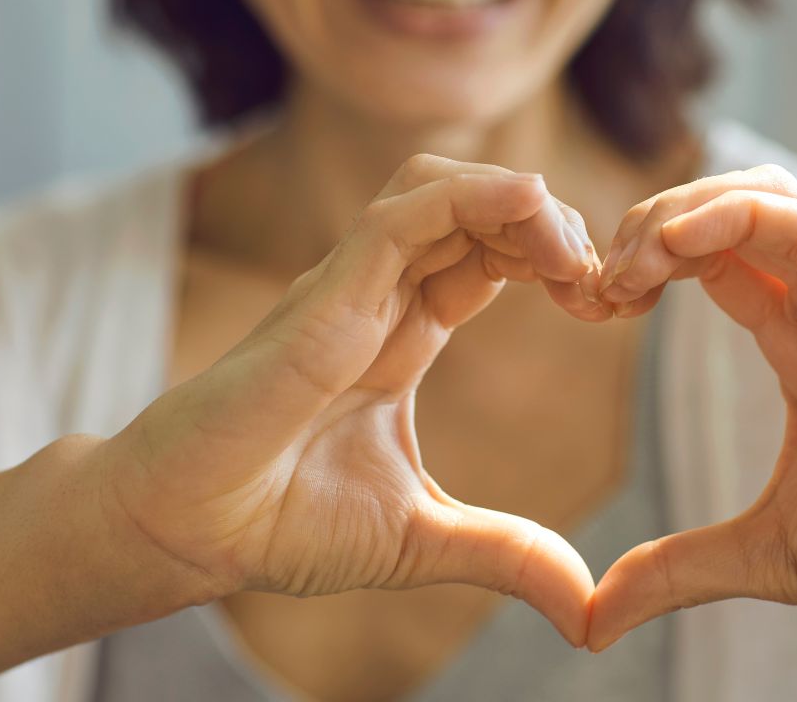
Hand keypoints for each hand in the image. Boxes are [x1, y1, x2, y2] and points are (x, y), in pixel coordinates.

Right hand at [98, 155, 604, 645]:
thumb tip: (587, 607)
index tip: (608, 305)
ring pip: (440, 189)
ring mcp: (350, 289)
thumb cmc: (281, 523)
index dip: (553, 262)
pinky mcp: (324, 295)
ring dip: (518, 202)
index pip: (490, 257)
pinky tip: (530, 207)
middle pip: (478, 211)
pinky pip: (402, 216)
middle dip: (552, 226)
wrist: (189, 533)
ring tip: (572, 255)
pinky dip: (471, 197)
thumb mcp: (424, 539)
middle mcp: (380, 298)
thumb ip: (508, 553)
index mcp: (404, 335)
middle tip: (604, 283)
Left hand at [588, 165, 796, 649]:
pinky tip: (677, 243)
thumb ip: (677, 571)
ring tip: (630, 262)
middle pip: (722, 208)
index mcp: (794, 339)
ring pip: (762, 197)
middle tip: (595, 283)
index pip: (704, 258)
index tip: (589, 305)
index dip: (638, 265)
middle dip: (644, 224)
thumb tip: (592, 623)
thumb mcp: (766, 553)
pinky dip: (737, 218)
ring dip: (680, 210)